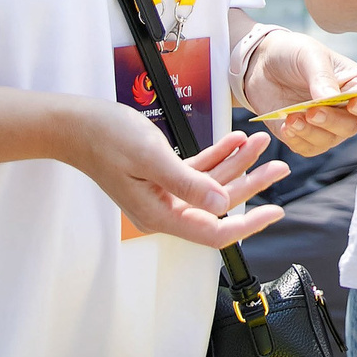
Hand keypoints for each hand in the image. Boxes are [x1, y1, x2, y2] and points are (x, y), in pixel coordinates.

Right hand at [65, 102, 287, 247]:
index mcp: (159, 215)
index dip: (248, 225)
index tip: (275, 212)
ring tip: (260, 142)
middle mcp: (163, 210)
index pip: (213, 231)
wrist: (76, 124)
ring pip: (211, 184)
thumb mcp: (152, 157)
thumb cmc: (108, 137)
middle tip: (280, 166)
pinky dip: (217, 156)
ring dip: (237, 163)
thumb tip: (222, 203)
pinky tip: (235, 140)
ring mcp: (162, 194)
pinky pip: (197, 171)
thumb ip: (189, 182)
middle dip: (251, 184)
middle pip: (218, 205)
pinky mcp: (160, 176)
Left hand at [239, 30, 356, 155]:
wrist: (261, 64)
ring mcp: (327, 126)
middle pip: (353, 126)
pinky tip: (286, 124)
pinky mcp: (305, 137)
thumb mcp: (309, 55)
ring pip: (329, 141)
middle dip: (332, 121)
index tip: (353, 103)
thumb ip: (322, 77)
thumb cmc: (293, 53)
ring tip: (292, 117)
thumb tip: (331, 99)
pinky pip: (308, 148)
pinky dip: (297, 139)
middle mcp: (348, 110)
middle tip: (311, 111)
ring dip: (311, 132)